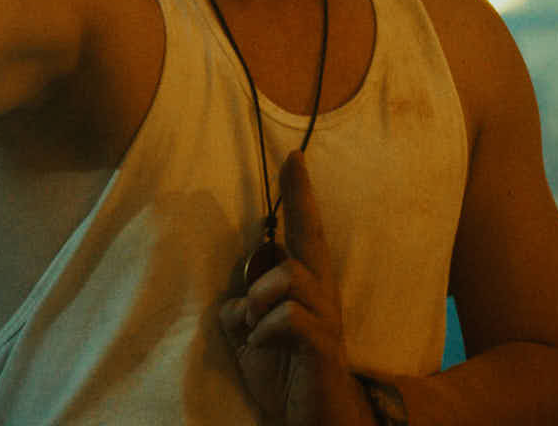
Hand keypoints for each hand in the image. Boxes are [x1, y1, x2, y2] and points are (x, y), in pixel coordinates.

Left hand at [219, 151, 373, 425]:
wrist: (314, 421)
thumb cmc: (284, 377)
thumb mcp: (249, 337)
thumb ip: (239, 308)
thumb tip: (233, 295)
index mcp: (305, 290)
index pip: (303, 235)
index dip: (300, 196)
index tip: (294, 157)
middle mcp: (321, 297)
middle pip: (309, 239)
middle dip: (301, 201)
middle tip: (292, 165)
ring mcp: (324, 320)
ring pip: (289, 275)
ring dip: (258, 298)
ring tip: (253, 326)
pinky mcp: (321, 345)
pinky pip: (289, 315)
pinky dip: (264, 327)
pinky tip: (260, 343)